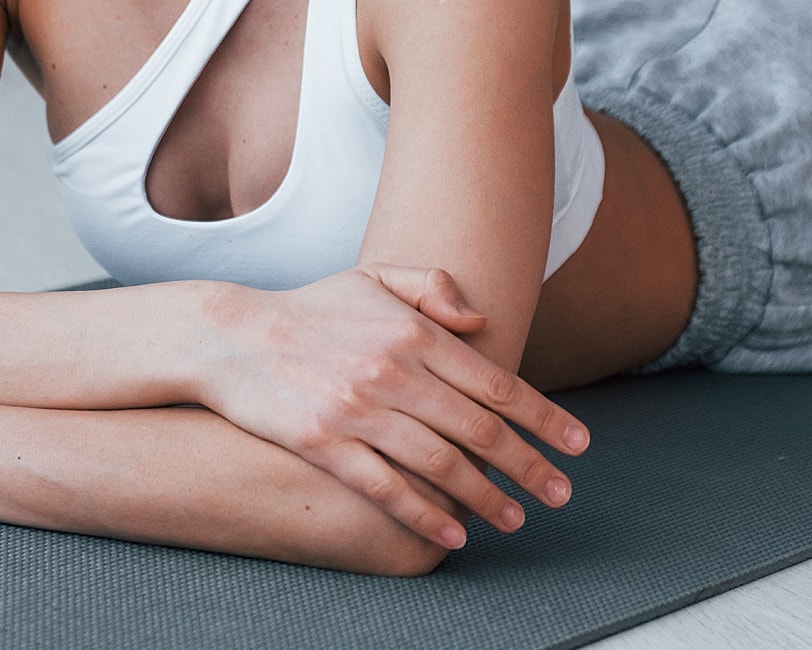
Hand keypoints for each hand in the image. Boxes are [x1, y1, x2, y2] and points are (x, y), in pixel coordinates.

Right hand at [197, 265, 589, 549]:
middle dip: (529, 465)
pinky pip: (388, 488)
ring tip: (516, 519)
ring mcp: (358, 410)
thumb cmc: (313, 309)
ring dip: (487, 497)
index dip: (543, 416)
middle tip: (561, 494)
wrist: (235, 336)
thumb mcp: (374, 278)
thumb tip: (481, 322)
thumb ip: (432, 287)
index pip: (494, 382)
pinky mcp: (326, 445)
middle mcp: (392, 370)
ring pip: (441, 464)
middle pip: (478, 429)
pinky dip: (426, 515)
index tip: (577, 444)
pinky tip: (453, 533)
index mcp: (411, 330)